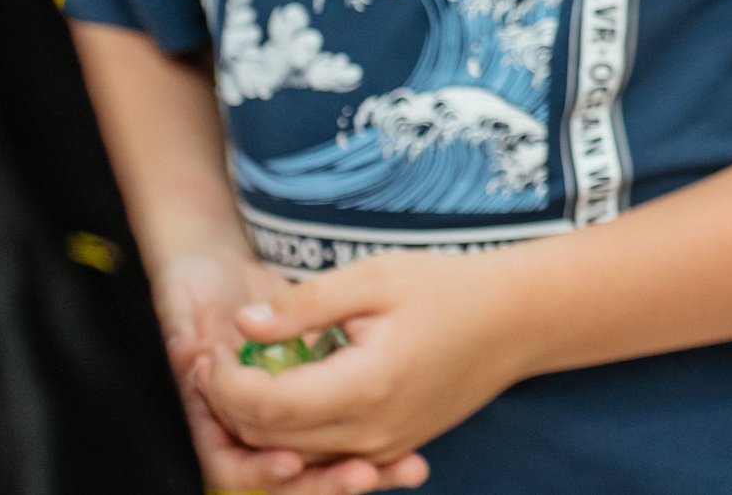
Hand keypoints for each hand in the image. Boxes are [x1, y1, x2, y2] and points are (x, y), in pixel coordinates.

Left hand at [201, 251, 530, 471]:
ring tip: (252, 369)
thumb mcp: (375, 277)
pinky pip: (325, 454)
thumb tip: (241, 324)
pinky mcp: (391, 448)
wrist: (516, 321)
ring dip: (259, 420)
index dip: (225, 382)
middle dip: (231, 403)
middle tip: (221, 357)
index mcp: (364, 387)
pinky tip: (292, 390)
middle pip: (270, 439)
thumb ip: (304, 304)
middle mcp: (371, 433)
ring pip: (292, 454)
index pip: (265, 406)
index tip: (215, 347)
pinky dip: (295, 432)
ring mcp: (382, 448)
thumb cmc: (448, 289)